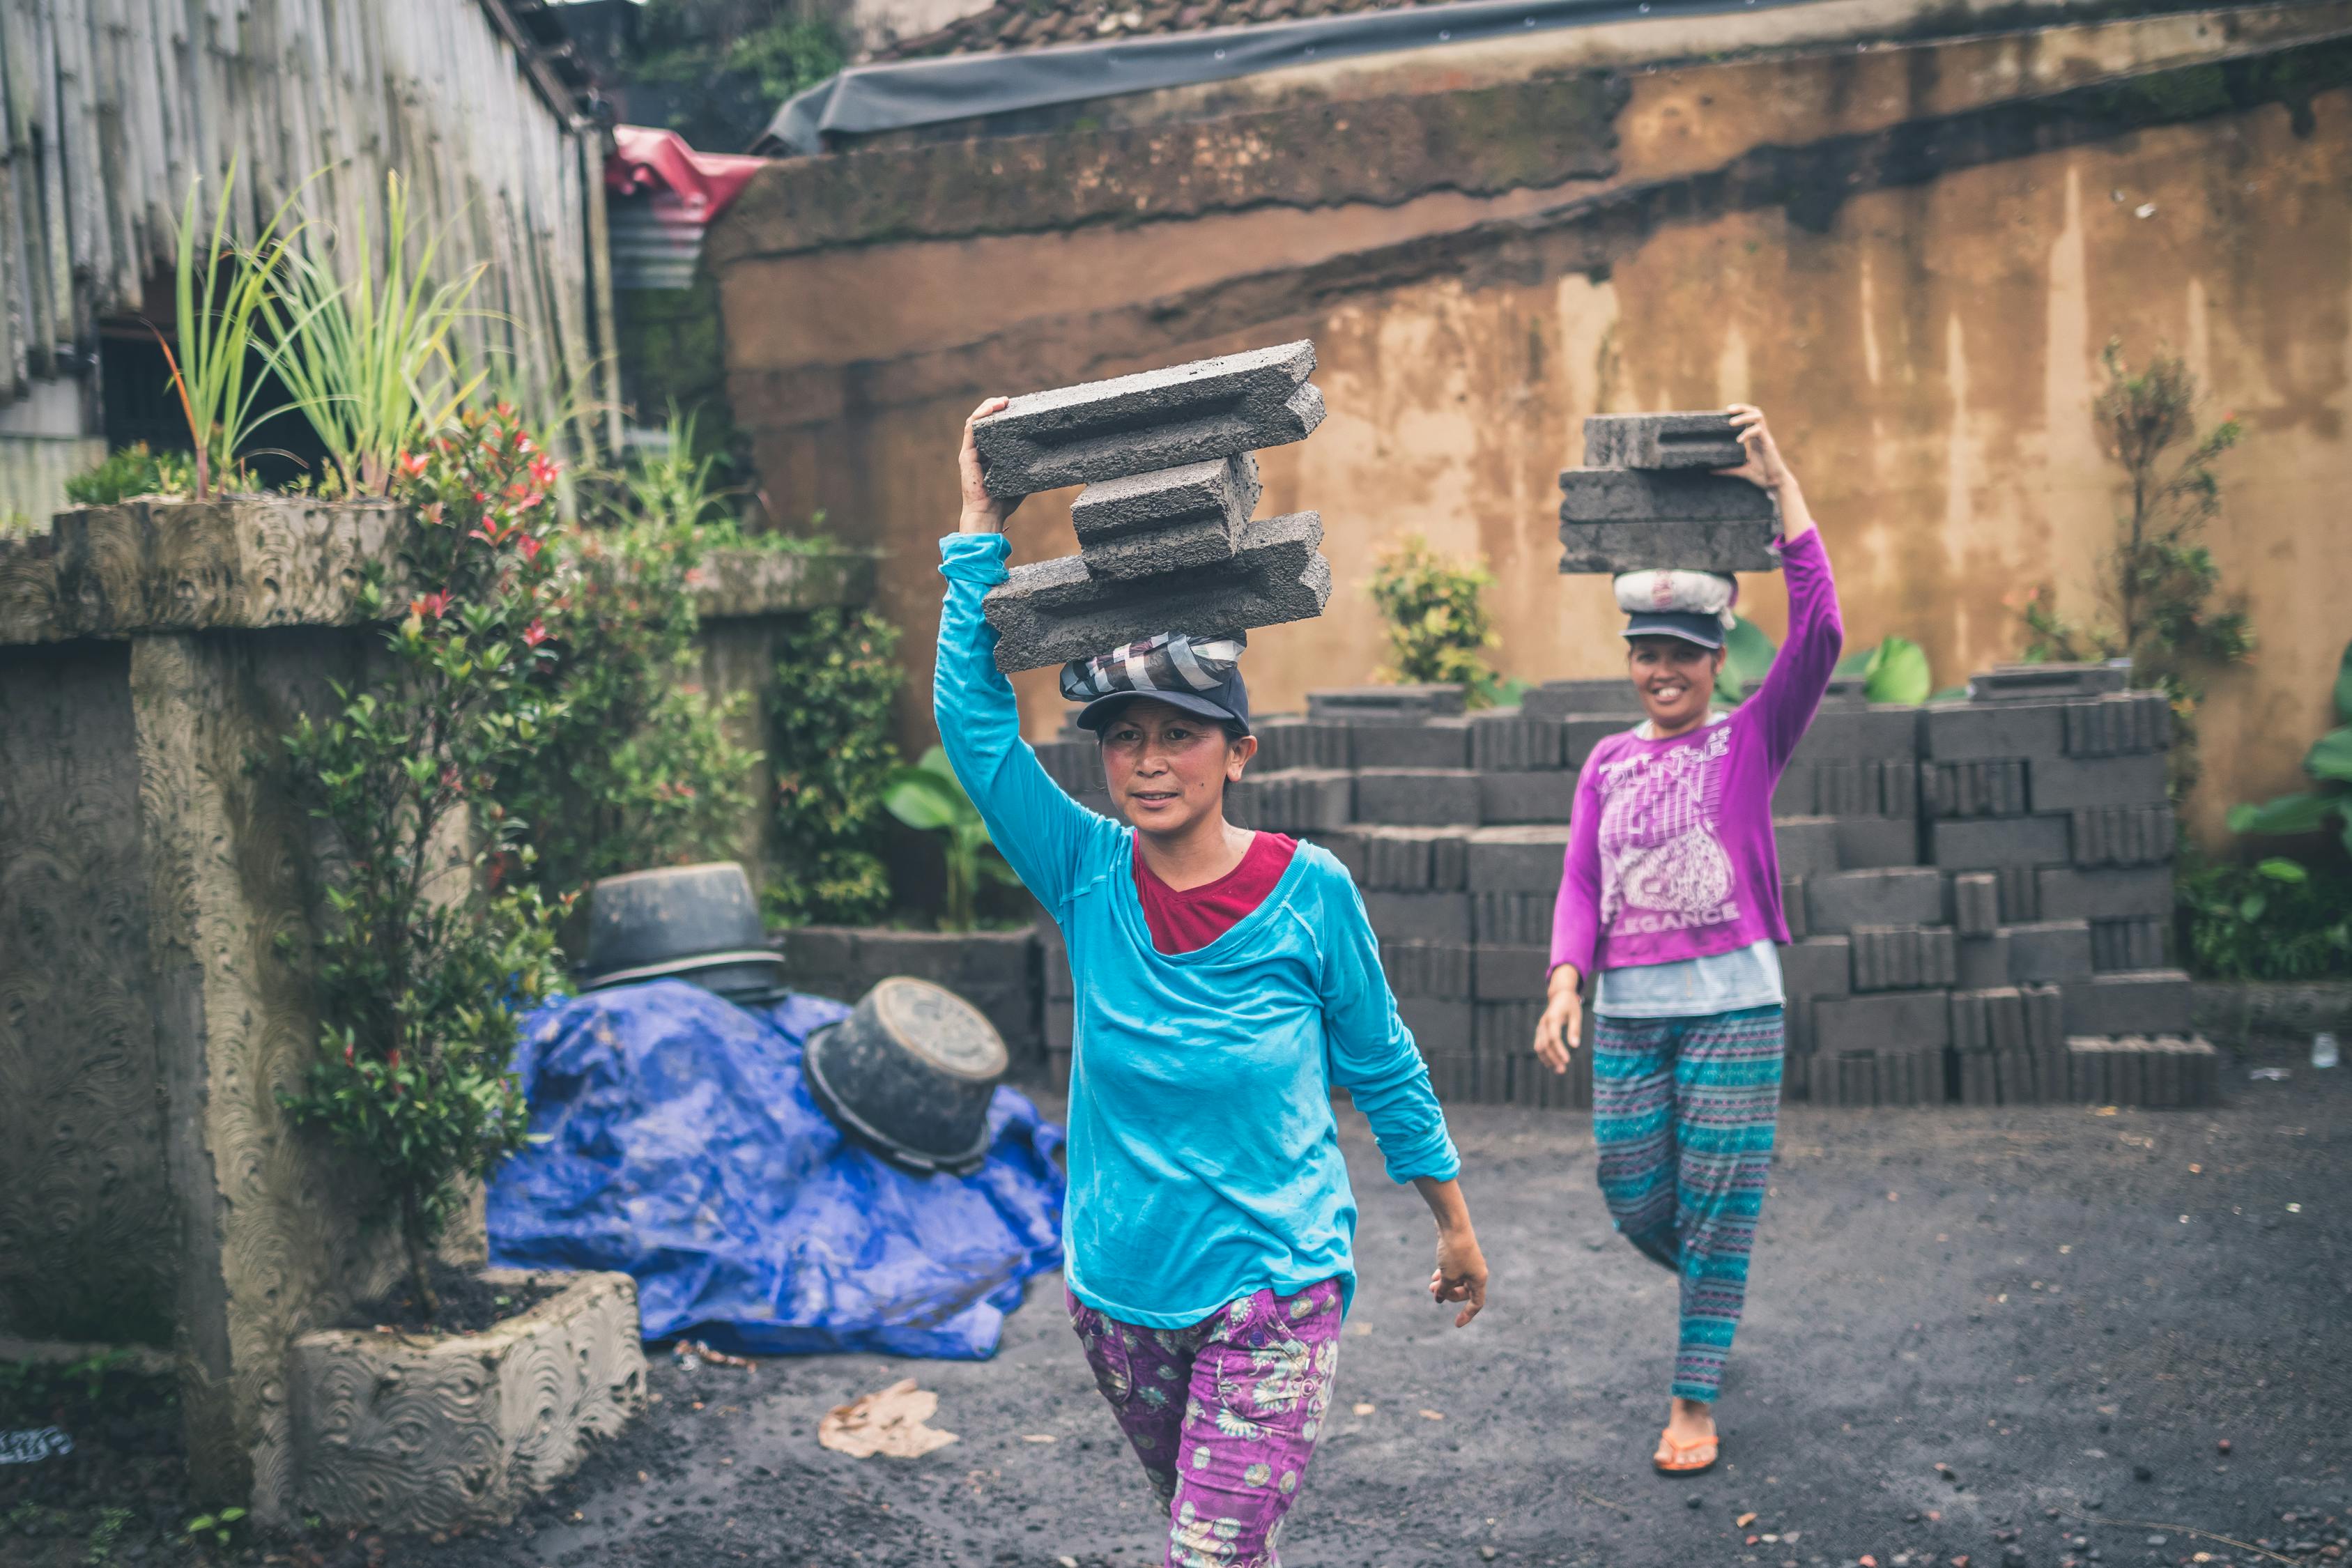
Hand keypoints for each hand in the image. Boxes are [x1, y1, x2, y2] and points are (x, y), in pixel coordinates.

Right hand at [957, 397, 1020, 533]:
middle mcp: (978, 450)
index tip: (1016, 408)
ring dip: (987, 407)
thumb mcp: (1022, 477)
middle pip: (983, 420)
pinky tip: (992, 409)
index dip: (1002, 415)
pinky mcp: (966, 454)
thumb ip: (1030, 465)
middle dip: (994, 407)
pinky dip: (980, 415)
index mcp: (989, 454)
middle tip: (1009, 401)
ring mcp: (971, 451)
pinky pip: (971, 428)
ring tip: (1002, 401)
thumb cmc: (1004, 501)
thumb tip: (1051, 455)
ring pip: (975, 420)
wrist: (988, 515)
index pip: (992, 428)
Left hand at [1429, 1225, 1487, 1327]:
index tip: (1456, 1324)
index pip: (1476, 1303)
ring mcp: (1468, 1262)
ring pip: (1457, 1281)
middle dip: (1449, 1295)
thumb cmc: (1453, 1252)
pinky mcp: (1460, 1254)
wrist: (1452, 1225)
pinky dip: (1444, 1275)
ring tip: (1430, 1285)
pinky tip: (1434, 1276)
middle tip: (1433, 1292)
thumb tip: (1439, 1298)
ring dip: (1444, 1285)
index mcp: (1479, 1279)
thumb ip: (1443, 1290)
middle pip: (1465, 1292)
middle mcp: (1476, 1271)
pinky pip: (1454, 1271)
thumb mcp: (1447, 1277)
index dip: (1467, 1315)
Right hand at [1532, 964, 1581, 1074]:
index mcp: (1552, 1018)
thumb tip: (1575, 1046)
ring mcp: (1540, 1027)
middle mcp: (1543, 1023)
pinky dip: (1544, 1055)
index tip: (1567, 1060)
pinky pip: (1539, 1045)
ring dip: (1547, 1059)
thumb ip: (1575, 1030)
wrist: (1559, 995)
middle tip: (1562, 1070)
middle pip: (1545, 1045)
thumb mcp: (1576, 1015)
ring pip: (1539, 1047)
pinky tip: (1552, 1064)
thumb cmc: (1570, 1004)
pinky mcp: (1540, 1031)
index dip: (1559, 1050)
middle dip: (1553, 1058)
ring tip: (1558, 1070)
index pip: (1554, 1038)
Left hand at [1716, 404, 1794, 491]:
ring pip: (1758, 417)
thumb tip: (1711, 469)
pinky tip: (1739, 441)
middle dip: (1742, 408)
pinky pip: (1759, 431)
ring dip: (1744, 417)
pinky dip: (1748, 433)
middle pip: (1755, 412)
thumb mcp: (1741, 470)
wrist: (1776, 484)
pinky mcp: (1769, 444)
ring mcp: (1766, 438)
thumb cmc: (1762, 475)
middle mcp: (1761, 435)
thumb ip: (1728, 469)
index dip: (1740, 411)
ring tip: (1731, 423)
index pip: (1750, 417)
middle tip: (1728, 410)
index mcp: (1755, 438)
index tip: (1726, 411)